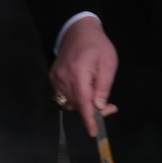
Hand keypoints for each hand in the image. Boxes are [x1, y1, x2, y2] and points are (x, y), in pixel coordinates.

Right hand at [51, 17, 118, 136]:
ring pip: (69, 103)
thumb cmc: (98, 45)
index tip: (93, 132)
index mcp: (79, 73)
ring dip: (83, 105)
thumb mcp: (108, 63)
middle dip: (92, 111)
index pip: (83, 102)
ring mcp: (55, 79)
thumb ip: (104, 86)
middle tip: (108, 106)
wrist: (77, 30)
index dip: (89, 119)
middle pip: (77, 105)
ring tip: (97, 96)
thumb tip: (99, 107)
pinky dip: (74, 98)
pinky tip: (84, 90)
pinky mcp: (52, 78)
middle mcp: (63, 79)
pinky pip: (63, 96)